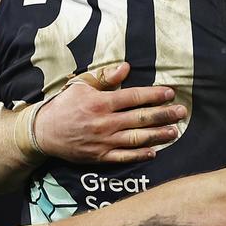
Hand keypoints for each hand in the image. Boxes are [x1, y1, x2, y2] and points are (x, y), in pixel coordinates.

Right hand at [34, 62, 186, 163]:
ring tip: (174, 132)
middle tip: (182, 112)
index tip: (170, 93)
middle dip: (163, 115)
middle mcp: (105, 122)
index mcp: (101, 102)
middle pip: (140, 118)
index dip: (154, 95)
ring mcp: (103, 141)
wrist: (43, 132)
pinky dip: (139, 155)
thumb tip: (126, 67)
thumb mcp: (82, 86)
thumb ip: (105, 78)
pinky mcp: (100, 156)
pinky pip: (123, 157)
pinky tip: (154, 152)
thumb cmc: (64, 105)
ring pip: (136, 138)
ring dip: (157, 135)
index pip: (133, 97)